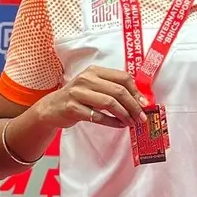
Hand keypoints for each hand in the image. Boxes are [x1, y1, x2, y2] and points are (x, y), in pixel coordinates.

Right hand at [34, 66, 148, 129]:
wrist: (52, 108)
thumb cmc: (77, 98)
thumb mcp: (93, 87)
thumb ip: (112, 89)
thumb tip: (139, 100)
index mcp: (94, 71)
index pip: (122, 77)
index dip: (136, 91)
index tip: (144, 103)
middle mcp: (86, 79)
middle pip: (118, 91)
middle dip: (133, 106)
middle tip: (141, 117)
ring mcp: (78, 93)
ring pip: (109, 103)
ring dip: (124, 115)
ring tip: (131, 122)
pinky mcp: (72, 108)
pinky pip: (98, 116)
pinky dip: (112, 122)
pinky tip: (119, 125)